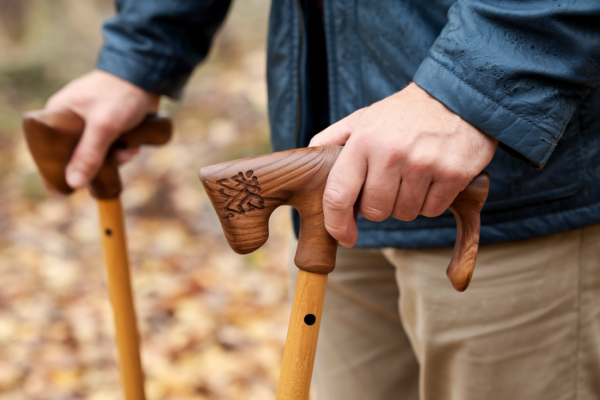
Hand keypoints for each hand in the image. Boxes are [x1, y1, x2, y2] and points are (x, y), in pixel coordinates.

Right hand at [45, 70, 159, 188]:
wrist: (147, 77)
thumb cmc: (120, 94)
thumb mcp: (103, 126)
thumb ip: (88, 154)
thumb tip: (73, 183)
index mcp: (58, 115)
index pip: (50, 149)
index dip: (60, 168)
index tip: (72, 185)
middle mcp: (71, 121)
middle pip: (76, 156)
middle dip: (97, 163)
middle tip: (113, 161)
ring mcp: (91, 125)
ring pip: (97, 155)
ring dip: (115, 158)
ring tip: (128, 149)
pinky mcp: (109, 128)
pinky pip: (111, 149)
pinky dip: (122, 151)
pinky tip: (134, 146)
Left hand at [309, 83, 497, 247]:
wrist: (456, 96)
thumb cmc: (403, 114)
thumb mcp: (363, 118)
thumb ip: (333, 139)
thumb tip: (310, 159)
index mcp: (363, 141)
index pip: (338, 195)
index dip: (337, 224)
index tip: (345, 236)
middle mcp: (391, 153)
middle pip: (375, 211)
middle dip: (380, 205)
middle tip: (390, 182)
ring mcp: (424, 164)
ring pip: (404, 213)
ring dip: (407, 203)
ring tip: (413, 175)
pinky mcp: (453, 174)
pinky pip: (431, 210)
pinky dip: (430, 201)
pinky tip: (433, 177)